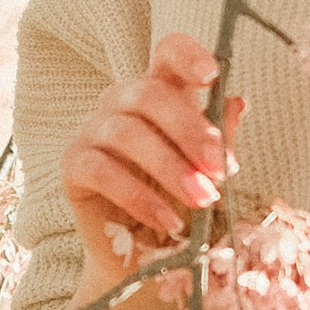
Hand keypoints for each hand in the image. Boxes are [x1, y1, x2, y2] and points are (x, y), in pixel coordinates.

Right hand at [61, 33, 242, 282]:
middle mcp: (122, 102)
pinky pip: (102, 172)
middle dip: (189, 132)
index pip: (167, 53)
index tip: (212, 76)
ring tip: (202, 201)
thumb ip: (220, 140)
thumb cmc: (180, 202)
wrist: (143, 256)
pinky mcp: (73, 166)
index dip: (187, 56)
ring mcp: (93, 130)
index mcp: (161, 91)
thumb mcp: (208, 172)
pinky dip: (140, 198)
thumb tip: (236, 102)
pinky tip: (168, 220)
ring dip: (170, 169)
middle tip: (219, 171)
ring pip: (127, 133)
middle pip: (149, 93)